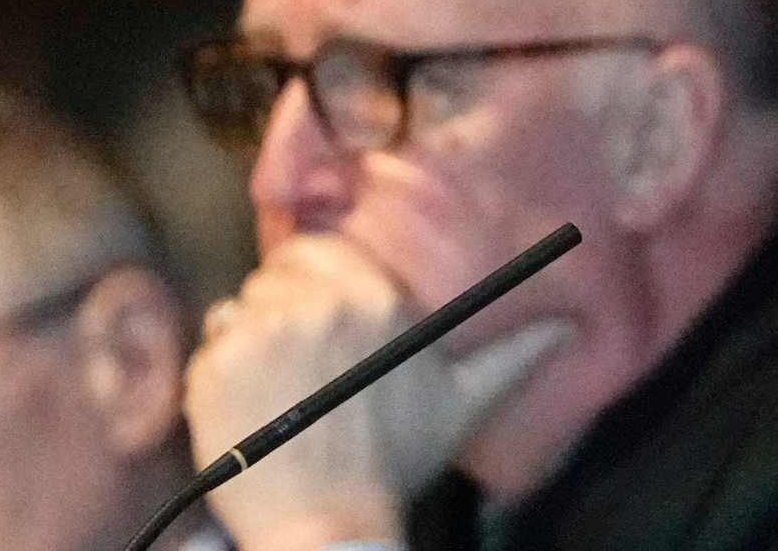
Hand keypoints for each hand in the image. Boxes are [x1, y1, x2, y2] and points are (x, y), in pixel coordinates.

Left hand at [184, 235, 570, 550]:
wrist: (327, 523)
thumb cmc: (396, 461)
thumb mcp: (465, 403)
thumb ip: (515, 355)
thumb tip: (567, 326)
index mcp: (380, 300)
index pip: (324, 254)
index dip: (319, 287)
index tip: (323, 327)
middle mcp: (323, 303)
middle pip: (280, 269)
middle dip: (283, 303)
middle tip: (296, 359)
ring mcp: (266, 330)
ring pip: (243, 302)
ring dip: (252, 335)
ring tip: (273, 387)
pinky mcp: (219, 363)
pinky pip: (210, 343)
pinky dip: (220, 370)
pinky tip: (246, 405)